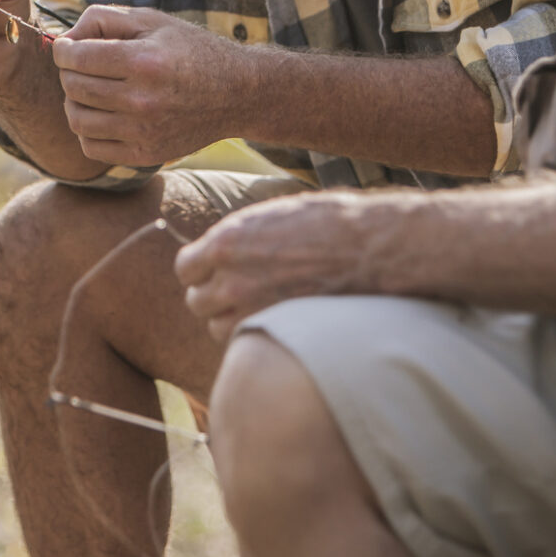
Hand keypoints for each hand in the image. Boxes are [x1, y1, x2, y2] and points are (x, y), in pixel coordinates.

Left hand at [50, 5, 250, 164]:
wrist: (237, 93)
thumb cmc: (191, 49)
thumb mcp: (152, 20)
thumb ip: (104, 19)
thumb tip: (65, 40)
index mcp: (144, 61)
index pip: (77, 58)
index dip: (63, 50)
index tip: (66, 48)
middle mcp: (143, 100)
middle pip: (74, 88)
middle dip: (68, 72)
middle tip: (79, 65)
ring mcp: (144, 131)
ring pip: (77, 120)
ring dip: (74, 101)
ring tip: (89, 90)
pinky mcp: (146, 154)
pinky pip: (92, 147)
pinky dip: (87, 130)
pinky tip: (101, 114)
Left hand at [174, 191, 402, 343]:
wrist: (370, 247)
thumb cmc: (330, 222)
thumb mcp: (274, 215)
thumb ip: (242, 235)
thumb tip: (226, 247)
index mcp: (227, 241)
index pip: (185, 268)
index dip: (200, 270)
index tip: (216, 270)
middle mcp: (231, 278)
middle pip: (197, 302)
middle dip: (213, 297)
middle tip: (239, 291)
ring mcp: (252, 310)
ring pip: (218, 328)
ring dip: (231, 320)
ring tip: (259, 307)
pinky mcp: (275, 330)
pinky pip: (246, 341)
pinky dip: (254, 335)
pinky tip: (275, 320)